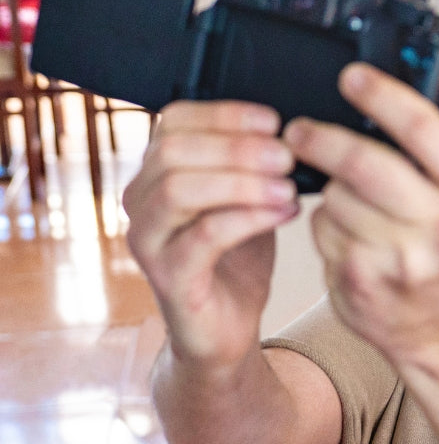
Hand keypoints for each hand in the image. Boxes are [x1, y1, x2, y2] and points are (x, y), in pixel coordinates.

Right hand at [123, 100, 298, 368]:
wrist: (226, 329)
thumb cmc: (238, 259)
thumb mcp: (248, 199)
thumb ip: (255, 164)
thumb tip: (294, 129)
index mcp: (156, 173)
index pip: (174, 121)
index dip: (225, 114)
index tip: (275, 121)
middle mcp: (140, 202)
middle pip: (172, 151)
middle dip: (237, 147)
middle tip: (287, 156)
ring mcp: (148, 241)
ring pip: (180, 190)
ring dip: (242, 182)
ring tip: (289, 188)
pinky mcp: (169, 278)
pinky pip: (204, 235)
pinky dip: (249, 218)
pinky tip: (286, 214)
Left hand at [283, 64, 438, 373]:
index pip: (424, 127)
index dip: (380, 94)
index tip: (351, 77)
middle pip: (365, 163)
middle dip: (321, 138)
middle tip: (300, 129)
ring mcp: (405, 262)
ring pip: (337, 197)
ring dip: (330, 187)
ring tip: (345, 194)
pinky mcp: (364, 284)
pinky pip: (324, 230)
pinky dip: (326, 223)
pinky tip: (349, 231)